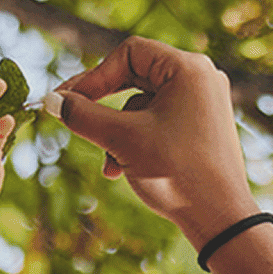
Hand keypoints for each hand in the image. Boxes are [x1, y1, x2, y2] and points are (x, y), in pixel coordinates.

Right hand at [50, 39, 260, 247]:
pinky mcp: (202, 127)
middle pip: (136, 77)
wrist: (220, 220)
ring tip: (109, 166)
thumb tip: (52, 101)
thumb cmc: (177, 173)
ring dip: (118, 132)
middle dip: (103, 105)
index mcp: (188, 68)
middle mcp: (200, 78)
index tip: (67, 101)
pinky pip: (160, 122)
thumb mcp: (122, 140)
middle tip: (71, 117)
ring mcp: (203, 103)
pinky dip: (138, 140)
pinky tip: (124, 169)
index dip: (93, 76)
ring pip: (144, 105)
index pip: (129, 53)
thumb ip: (83, 115)